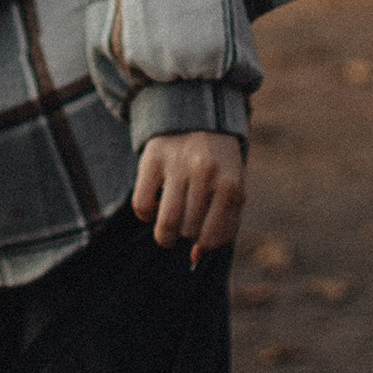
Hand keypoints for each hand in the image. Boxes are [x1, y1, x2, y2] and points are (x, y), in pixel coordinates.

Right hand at [131, 129, 245, 263]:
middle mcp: (205, 171)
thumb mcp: (231, 190)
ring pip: (166, 223)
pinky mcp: (152, 158)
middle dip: (187, 233)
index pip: (213, 236)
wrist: (200, 115)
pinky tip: (156, 205)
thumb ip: (221, 226)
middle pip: (188, 230)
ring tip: (170, 223)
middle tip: (188, 219)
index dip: (204, 243)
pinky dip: (146, 215)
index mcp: (230, 182)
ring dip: (166, 233)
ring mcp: (177, 163)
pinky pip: (141, 205)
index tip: (202, 236)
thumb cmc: (219, 164)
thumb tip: (195, 258)